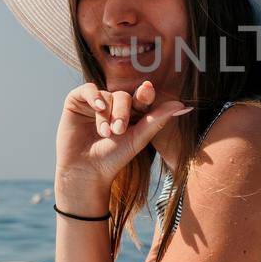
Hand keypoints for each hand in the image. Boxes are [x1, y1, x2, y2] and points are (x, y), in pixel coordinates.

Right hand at [55, 79, 192, 196]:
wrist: (85, 172)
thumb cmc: (113, 158)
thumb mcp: (138, 138)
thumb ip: (158, 120)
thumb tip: (183, 105)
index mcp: (132, 113)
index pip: (140, 97)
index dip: (145, 94)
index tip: (147, 92)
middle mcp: (113, 105)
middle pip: (124, 96)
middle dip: (123, 112)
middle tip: (119, 131)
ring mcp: (95, 103)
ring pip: (106, 95)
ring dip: (107, 114)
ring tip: (106, 133)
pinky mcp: (76, 102)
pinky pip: (88, 89)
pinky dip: (94, 96)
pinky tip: (98, 108)